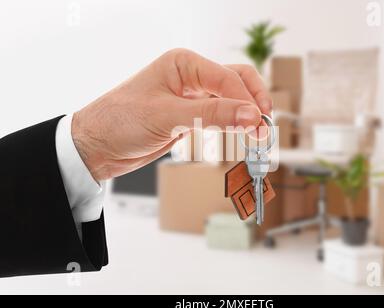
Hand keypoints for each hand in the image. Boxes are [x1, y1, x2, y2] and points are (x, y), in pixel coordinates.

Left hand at [72, 49, 272, 180]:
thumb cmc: (120, 122)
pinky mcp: (190, 115)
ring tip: (258, 135)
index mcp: (182, 63)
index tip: (258, 122)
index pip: (227, 77)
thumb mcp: (167, 116)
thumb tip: (251, 115)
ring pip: (231, 99)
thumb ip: (212, 114)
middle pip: (236, 82)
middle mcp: (190, 76)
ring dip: (247, 114)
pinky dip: (234, 124)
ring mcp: (191, 96)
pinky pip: (220, 115)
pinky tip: (242, 134)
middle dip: (253, 103)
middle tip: (264, 127)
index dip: (246, 100)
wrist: (97, 146)